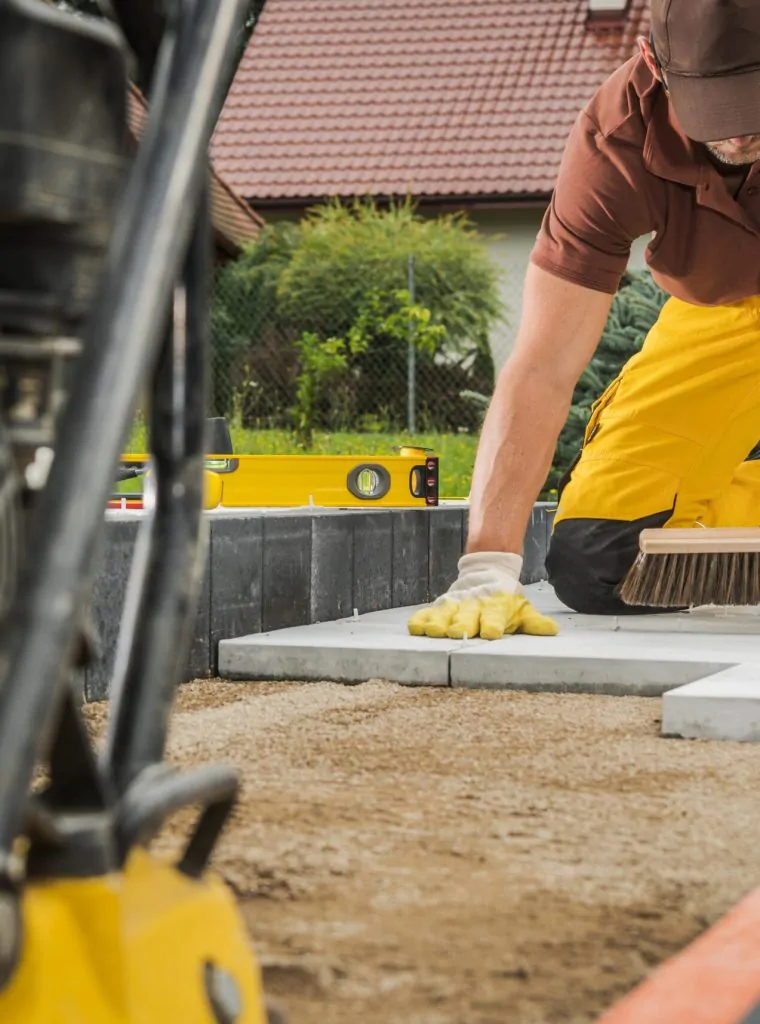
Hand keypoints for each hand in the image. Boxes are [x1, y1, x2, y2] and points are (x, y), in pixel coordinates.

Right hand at [407, 552, 558, 638]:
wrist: (487, 569)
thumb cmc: (505, 597)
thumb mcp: (522, 608)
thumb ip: (534, 622)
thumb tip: (552, 630)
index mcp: (496, 607)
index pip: (495, 616)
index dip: (493, 623)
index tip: (491, 632)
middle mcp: (474, 606)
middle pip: (467, 616)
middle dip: (462, 624)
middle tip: (456, 632)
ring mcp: (455, 605)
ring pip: (445, 614)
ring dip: (439, 622)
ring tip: (434, 631)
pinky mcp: (441, 605)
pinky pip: (428, 613)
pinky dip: (421, 620)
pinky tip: (415, 627)